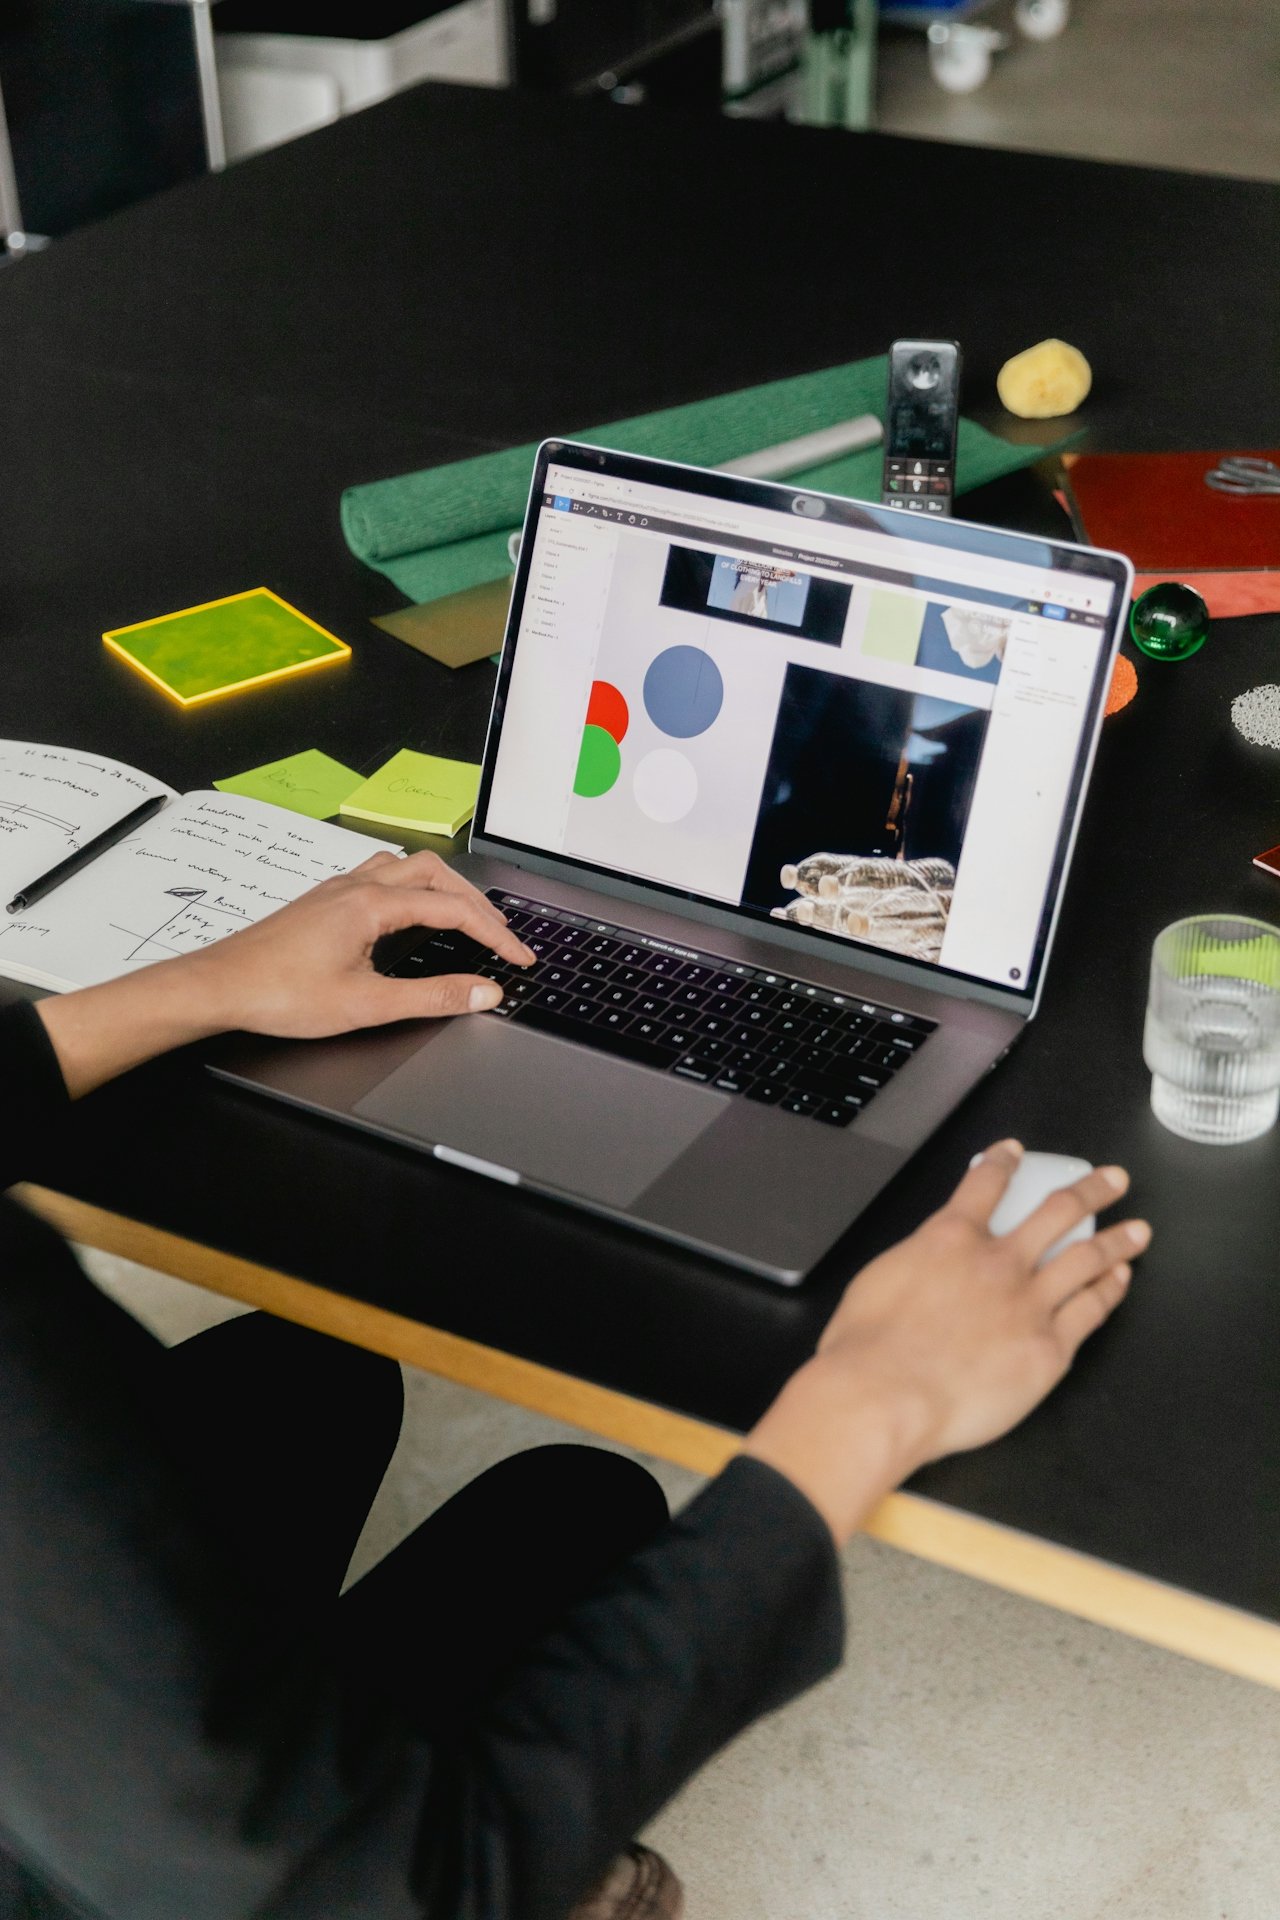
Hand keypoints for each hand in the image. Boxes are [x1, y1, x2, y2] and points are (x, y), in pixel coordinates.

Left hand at [37, 850, 534, 1096]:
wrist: (218, 987)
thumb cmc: (279, 994)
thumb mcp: (367, 1005)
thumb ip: (432, 997)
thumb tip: (482, 992)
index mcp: (372, 905)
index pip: (453, 910)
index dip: (495, 934)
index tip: (519, 958)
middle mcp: (356, 887)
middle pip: (436, 875)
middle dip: (477, 903)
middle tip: (501, 937)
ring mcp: (337, 890)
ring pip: (406, 868)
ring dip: (444, 888)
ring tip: (465, 917)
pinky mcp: (323, 902)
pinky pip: (381, 876)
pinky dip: (413, 889)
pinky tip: (409, 914)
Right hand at [743, 1140, 1150, 1542]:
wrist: (886, 1395)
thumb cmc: (868, 1350)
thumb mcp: (878, 1280)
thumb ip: (914, 1262)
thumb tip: (924, 1263)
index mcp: (950, 1238)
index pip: (983, 1184)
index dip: (1003, 1162)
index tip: (1015, 1152)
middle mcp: (998, 1262)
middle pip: (1058, 1211)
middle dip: (1090, 1190)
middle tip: (1112, 1180)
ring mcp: (1029, 1304)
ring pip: (1086, 1259)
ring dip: (1116, 1240)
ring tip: (1137, 1230)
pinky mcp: (1049, 1349)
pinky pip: (1090, 1311)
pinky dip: (1109, 1290)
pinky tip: (1119, 1281)